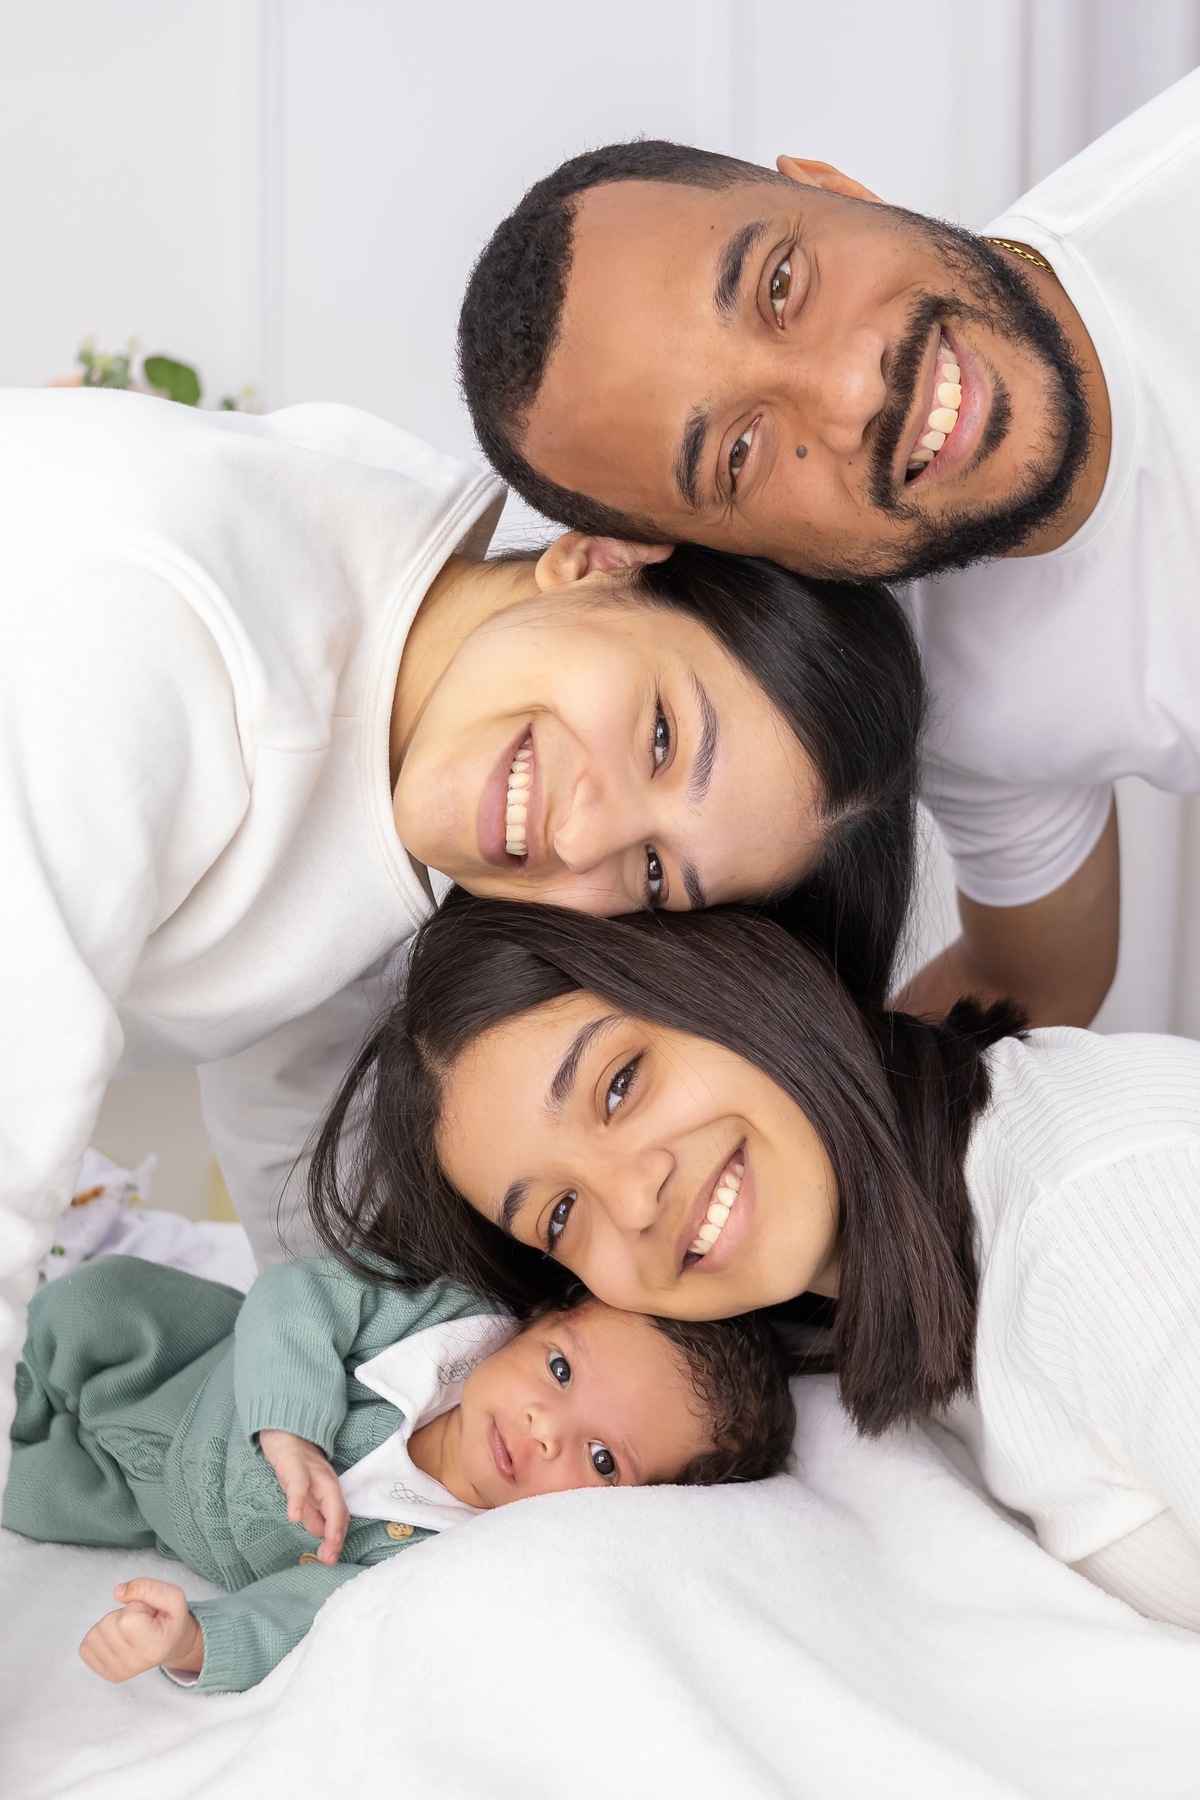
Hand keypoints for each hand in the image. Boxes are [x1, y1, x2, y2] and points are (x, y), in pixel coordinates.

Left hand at [79, 1579, 203, 1682]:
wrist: (170, 1645)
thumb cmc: (170, 1619)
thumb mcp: (173, 1595)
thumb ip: (148, 1587)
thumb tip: (117, 1592)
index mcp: (154, 1646)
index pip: (126, 1620)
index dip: (135, 1607)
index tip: (148, 1613)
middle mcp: (135, 1664)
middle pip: (107, 1625)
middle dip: (121, 1615)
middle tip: (140, 1621)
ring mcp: (119, 1672)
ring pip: (94, 1634)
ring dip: (110, 1625)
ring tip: (130, 1629)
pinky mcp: (107, 1674)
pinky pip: (86, 1647)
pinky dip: (99, 1636)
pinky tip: (117, 1639)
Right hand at [259, 1428, 348, 1564]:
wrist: (284, 1428)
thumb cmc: (295, 1464)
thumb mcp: (305, 1494)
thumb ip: (313, 1513)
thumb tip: (321, 1535)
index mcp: (329, 1489)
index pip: (340, 1517)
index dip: (337, 1538)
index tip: (331, 1559)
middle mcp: (326, 1480)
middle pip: (339, 1508)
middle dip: (338, 1534)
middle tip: (330, 1558)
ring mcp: (312, 1470)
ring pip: (327, 1495)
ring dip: (329, 1520)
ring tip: (327, 1542)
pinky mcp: (294, 1462)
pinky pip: (298, 1482)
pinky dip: (298, 1499)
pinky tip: (294, 1517)